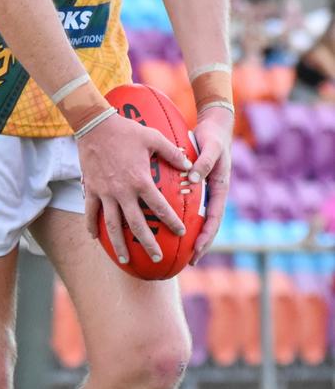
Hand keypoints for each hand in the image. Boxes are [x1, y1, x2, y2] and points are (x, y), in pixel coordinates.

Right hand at [77, 111, 191, 264]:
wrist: (94, 125)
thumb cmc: (126, 130)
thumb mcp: (153, 137)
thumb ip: (172, 152)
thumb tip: (189, 165)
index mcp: (140, 180)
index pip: (159, 207)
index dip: (171, 221)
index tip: (180, 232)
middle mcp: (123, 191)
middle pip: (136, 224)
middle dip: (148, 243)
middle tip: (157, 257)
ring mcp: (105, 192)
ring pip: (112, 225)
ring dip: (118, 244)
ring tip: (125, 259)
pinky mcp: (91, 189)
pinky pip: (90, 212)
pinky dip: (92, 226)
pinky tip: (96, 238)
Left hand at [188, 107, 233, 264]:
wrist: (215, 126)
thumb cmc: (214, 137)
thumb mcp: (211, 148)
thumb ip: (203, 163)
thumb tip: (193, 178)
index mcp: (220, 189)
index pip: (214, 219)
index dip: (206, 237)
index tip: (197, 251)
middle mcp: (213, 193)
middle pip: (207, 224)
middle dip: (199, 244)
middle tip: (188, 261)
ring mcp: (206, 191)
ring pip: (198, 217)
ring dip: (190, 234)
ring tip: (177, 250)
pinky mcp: (197, 185)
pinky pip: (189, 204)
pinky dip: (182, 215)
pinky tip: (167, 222)